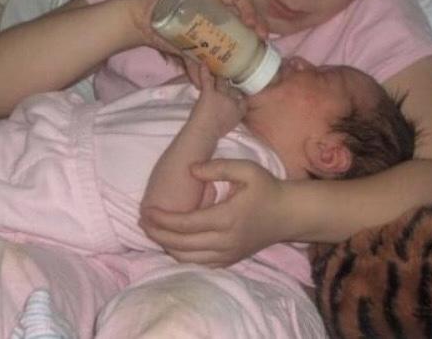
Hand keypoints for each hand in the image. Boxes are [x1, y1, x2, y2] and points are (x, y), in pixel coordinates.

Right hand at [131, 0, 267, 54]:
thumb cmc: (168, 34)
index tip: (262, 35)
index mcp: (216, 7)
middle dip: (247, 7)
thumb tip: (206, 84)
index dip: (253, 19)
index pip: (240, 9)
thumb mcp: (188, 51)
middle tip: (253, 24)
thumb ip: (198, 63)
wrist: (141, 24)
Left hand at [140, 159, 288, 266]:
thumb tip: (190, 170)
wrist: (289, 214)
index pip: (184, 224)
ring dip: (166, 246)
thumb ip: (217, 167)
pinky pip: (198, 264)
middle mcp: (225, 241)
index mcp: (227, 218)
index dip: (162, 219)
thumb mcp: (247, 169)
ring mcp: (227, 254)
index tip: (146, 210)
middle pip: (180, 245)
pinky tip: (172, 241)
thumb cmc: (267, 188)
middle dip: (157, 234)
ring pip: (186, 258)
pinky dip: (181, 255)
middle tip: (142, 220)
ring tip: (153, 230)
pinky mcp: (229, 261)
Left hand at [191, 64, 246, 138]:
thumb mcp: (230, 127)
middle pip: (233, 89)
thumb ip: (231, 118)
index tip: (239, 91)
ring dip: (220, 76)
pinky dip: (204, 71)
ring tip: (219, 66)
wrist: (204, 132)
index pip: (243, 100)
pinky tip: (203, 63)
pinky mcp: (209, 93)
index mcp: (239, 112)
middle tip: (231, 74)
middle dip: (232, 83)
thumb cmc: (214, 134)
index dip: (241, 95)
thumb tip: (227, 114)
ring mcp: (221, 95)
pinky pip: (207, 79)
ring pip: (222, 82)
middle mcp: (233, 101)